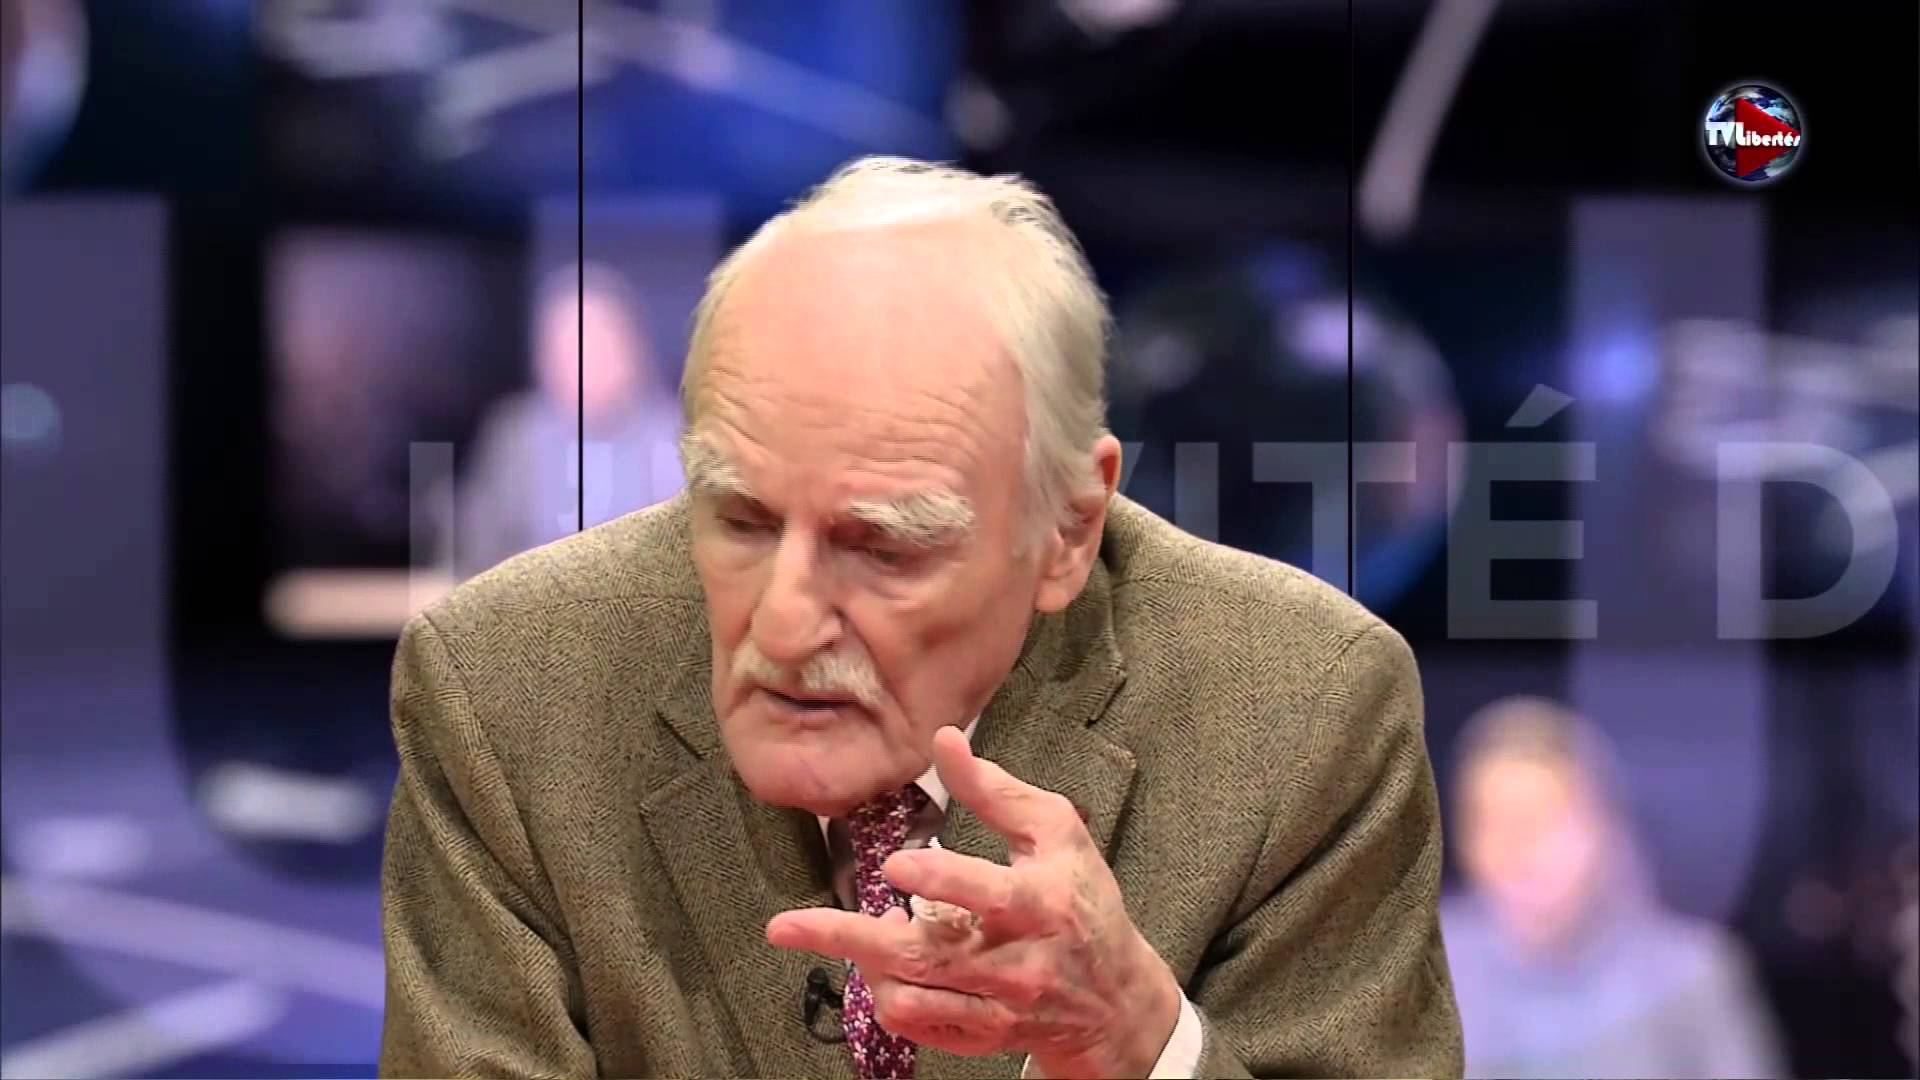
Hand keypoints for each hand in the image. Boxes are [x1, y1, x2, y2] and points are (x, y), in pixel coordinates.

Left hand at [767, 727, 1182, 1078]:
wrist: (1113, 997)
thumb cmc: (1082, 899)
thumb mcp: (1055, 833)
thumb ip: (996, 790)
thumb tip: (945, 738)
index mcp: (1041, 905)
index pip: (988, 896)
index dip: (940, 880)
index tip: (894, 867)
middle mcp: (1018, 963)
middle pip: (924, 957)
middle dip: (848, 939)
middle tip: (785, 927)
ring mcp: (998, 1007)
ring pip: (910, 995)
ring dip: (864, 963)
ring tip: (846, 931)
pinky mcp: (981, 1036)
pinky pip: (915, 1023)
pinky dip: (886, 995)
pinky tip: (881, 966)